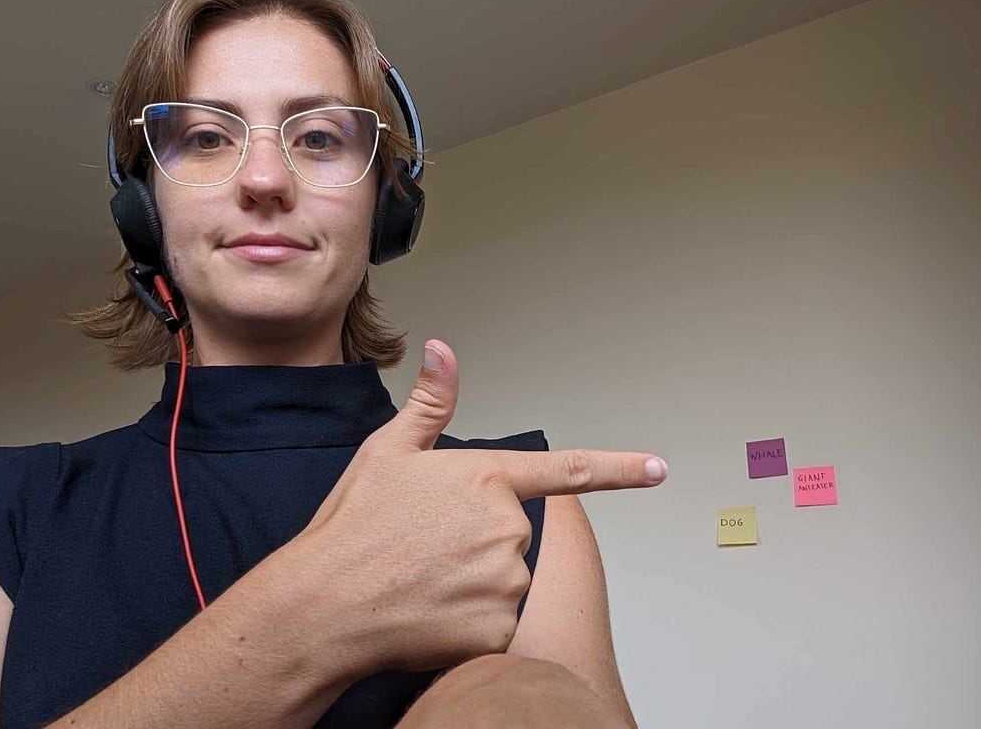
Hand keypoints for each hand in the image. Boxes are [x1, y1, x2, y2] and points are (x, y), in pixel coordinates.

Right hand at [304, 340, 666, 674]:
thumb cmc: (353, 526)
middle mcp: (506, 527)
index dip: (621, 468)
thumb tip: (444, 350)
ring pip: (505, 581)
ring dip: (472, 584)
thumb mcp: (387, 451)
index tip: (658, 468)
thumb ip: (430, 403)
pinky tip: (427, 613)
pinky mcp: (494, 630)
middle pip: (514, 535)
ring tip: (420, 579)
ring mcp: (504, 580)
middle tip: (425, 548)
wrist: (321, 605)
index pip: (568, 470)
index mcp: (486, 477)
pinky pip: (494, 624)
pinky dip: (466, 622)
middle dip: (480, 541)